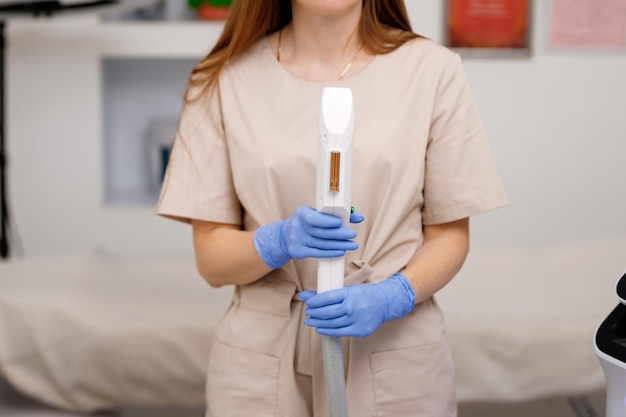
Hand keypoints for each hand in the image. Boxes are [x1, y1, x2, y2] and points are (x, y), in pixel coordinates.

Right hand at [253, 206, 362, 268]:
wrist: (287, 235)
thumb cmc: (308, 222)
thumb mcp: (318, 212)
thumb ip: (337, 213)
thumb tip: (358, 217)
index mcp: (302, 213)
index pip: (313, 218)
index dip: (327, 221)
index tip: (340, 222)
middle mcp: (297, 226)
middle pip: (320, 232)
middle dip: (338, 234)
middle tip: (352, 234)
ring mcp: (297, 240)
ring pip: (321, 244)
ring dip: (339, 245)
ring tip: (352, 244)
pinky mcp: (298, 252)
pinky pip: (317, 253)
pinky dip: (331, 253)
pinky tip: (341, 251)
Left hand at [299, 273, 415, 337]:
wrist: (385, 303)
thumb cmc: (363, 294)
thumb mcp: (347, 289)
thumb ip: (327, 293)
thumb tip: (303, 295)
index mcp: (350, 293)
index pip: (328, 297)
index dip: (315, 301)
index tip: (308, 303)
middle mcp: (354, 306)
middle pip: (329, 311)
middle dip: (315, 313)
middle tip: (308, 312)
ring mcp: (357, 319)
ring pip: (333, 323)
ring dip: (318, 323)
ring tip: (310, 321)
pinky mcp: (360, 330)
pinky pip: (340, 332)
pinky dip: (327, 331)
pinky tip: (320, 329)